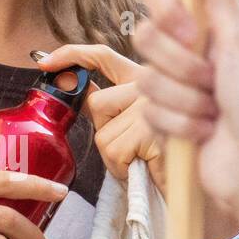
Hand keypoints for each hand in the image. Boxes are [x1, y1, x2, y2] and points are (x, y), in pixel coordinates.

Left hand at [37, 42, 165, 191]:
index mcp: (143, 77)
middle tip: (133, 146)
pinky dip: (124, 168)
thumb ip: (110, 103)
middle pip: (97, 103)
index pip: (102, 56)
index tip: (45, 63)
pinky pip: (115, 152)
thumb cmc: (160, 155)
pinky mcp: (151, 129)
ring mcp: (152, 104)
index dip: (71, 54)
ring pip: (104, 133)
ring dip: (117, 156)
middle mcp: (150, 84)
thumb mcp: (133, 122)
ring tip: (142, 159)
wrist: (193, 184)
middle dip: (107, 131)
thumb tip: (76, 87)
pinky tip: (146, 167)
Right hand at [132, 0, 238, 238]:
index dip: (165, 9)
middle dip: (182, 65)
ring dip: (186, 101)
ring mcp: (170, 84)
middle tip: (212, 79)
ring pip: (146, 79)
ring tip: (214, 110)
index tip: (189, 29)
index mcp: (202, 24)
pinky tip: (205, 132)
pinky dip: (181, 125)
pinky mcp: (161, 117)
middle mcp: (183, 50)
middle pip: (143, 36)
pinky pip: (149, 112)